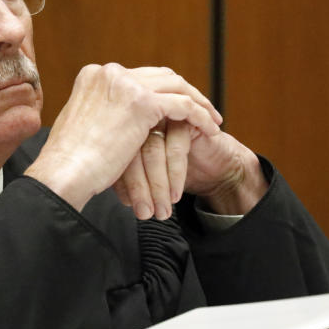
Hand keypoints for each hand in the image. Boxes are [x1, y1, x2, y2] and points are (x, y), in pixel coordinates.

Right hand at [24, 64, 220, 212]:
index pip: (140, 76)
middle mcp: (109, 72)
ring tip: (212, 121)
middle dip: (185, 92)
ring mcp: (126, 85)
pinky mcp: (142, 103)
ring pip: (177, 86)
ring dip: (199, 103)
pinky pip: (184, 106)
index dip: (163, 90)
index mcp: (93, 75)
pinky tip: (210, 131)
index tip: (175, 108)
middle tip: (202, 111)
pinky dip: (201, 116)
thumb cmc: (68, 162)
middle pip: (161, 75)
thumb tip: (117, 118)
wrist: (62, 173)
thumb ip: (102, 112)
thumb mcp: (82, 124)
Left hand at [118, 68, 267, 216]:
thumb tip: (116, 198)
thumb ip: (125, 180)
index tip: (128, 206)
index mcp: (124, 128)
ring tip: (162, 209)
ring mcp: (162, 115)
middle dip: (140, 187)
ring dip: (158, 185)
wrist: (213, 169)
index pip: (114, 154)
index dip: (122, 182)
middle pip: (131, 151)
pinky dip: (176, 174)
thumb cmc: (175, 173)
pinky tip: (176, 193)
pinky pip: (175, 147)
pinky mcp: (186, 118)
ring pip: (152, 150)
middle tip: (145, 213)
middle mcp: (141, 118)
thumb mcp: (145, 179)